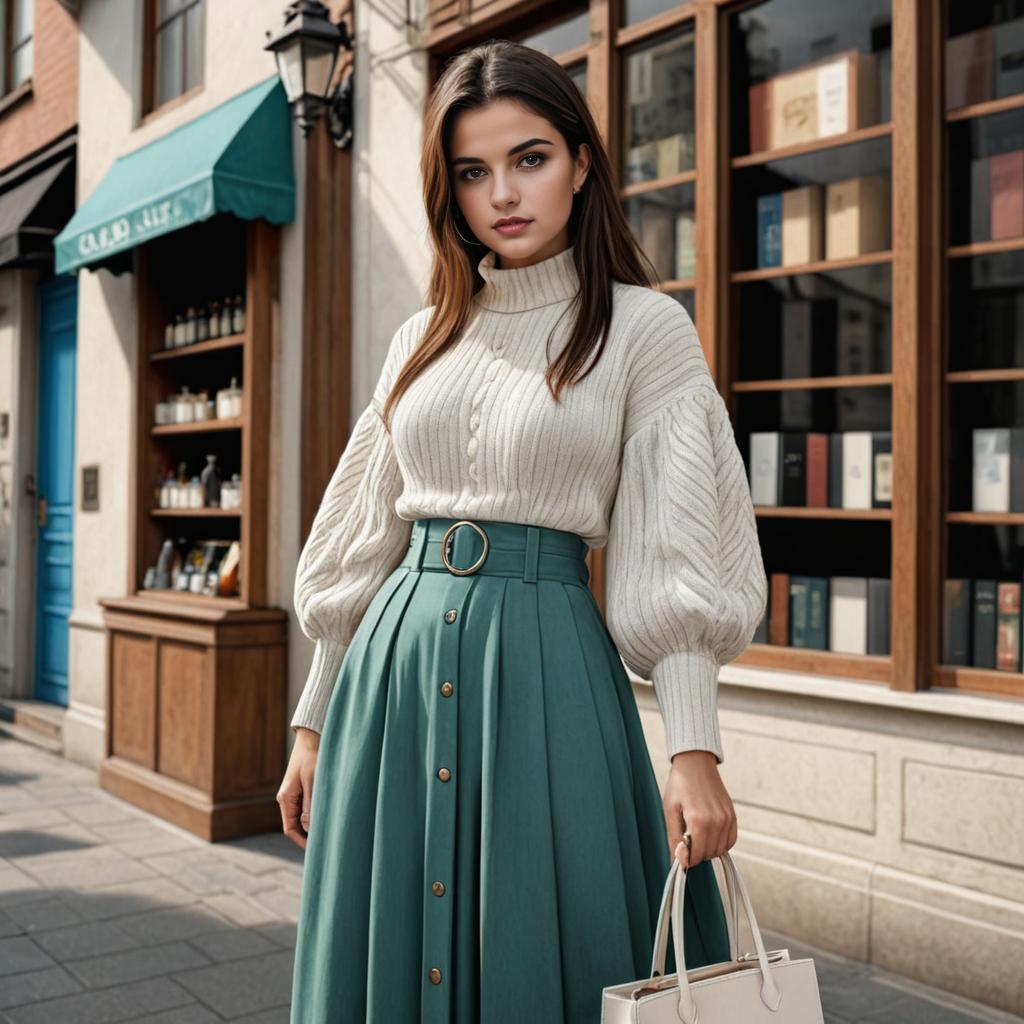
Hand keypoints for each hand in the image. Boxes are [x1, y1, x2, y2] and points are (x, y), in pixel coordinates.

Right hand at [277, 727, 319, 848]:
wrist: (311, 736)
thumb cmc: (313, 756)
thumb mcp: (313, 782)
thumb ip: (310, 805)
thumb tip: (308, 828)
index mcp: (286, 798)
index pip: (289, 828)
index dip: (302, 841)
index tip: (317, 849)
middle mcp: (287, 797)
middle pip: (295, 824)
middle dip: (308, 835)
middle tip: (327, 842)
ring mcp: (295, 792)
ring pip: (302, 816)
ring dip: (313, 823)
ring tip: (330, 830)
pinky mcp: (302, 787)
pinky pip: (306, 806)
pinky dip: (315, 813)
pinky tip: (329, 815)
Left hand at [663, 750, 736, 868]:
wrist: (695, 763)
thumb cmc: (680, 784)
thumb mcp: (670, 809)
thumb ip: (674, 837)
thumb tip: (677, 861)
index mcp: (699, 820)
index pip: (696, 855)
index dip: (686, 859)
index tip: (679, 853)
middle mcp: (717, 821)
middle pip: (708, 854)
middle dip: (696, 854)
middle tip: (685, 842)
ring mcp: (727, 818)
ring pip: (720, 850)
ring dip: (708, 850)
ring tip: (696, 836)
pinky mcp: (732, 815)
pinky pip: (730, 840)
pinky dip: (721, 844)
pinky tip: (709, 835)